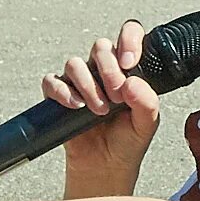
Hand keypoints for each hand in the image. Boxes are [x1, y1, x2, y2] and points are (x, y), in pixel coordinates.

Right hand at [43, 19, 163, 187]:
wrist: (107, 165)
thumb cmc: (128, 140)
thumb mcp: (147, 123)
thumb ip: (147, 102)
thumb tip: (130, 81)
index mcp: (127, 70)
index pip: (129, 35)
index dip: (128, 40)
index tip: (130, 63)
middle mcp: (103, 70)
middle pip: (100, 47)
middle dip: (109, 71)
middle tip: (117, 97)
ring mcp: (80, 81)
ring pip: (75, 63)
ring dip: (88, 86)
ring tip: (100, 110)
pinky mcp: (59, 95)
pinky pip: (52, 81)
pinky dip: (63, 92)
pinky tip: (76, 107)